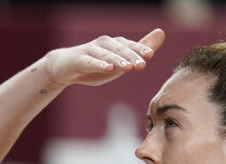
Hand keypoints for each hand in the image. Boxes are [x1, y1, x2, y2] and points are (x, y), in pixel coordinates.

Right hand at [43, 29, 164, 88]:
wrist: (63, 68)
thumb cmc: (93, 66)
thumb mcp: (117, 62)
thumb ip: (138, 51)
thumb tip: (161, 34)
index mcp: (115, 44)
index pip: (130, 45)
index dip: (140, 49)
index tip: (150, 55)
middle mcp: (104, 44)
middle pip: (120, 50)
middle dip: (132, 56)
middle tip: (142, 65)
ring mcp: (91, 51)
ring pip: (107, 55)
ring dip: (118, 60)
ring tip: (128, 68)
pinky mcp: (79, 60)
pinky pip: (90, 62)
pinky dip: (99, 64)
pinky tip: (108, 68)